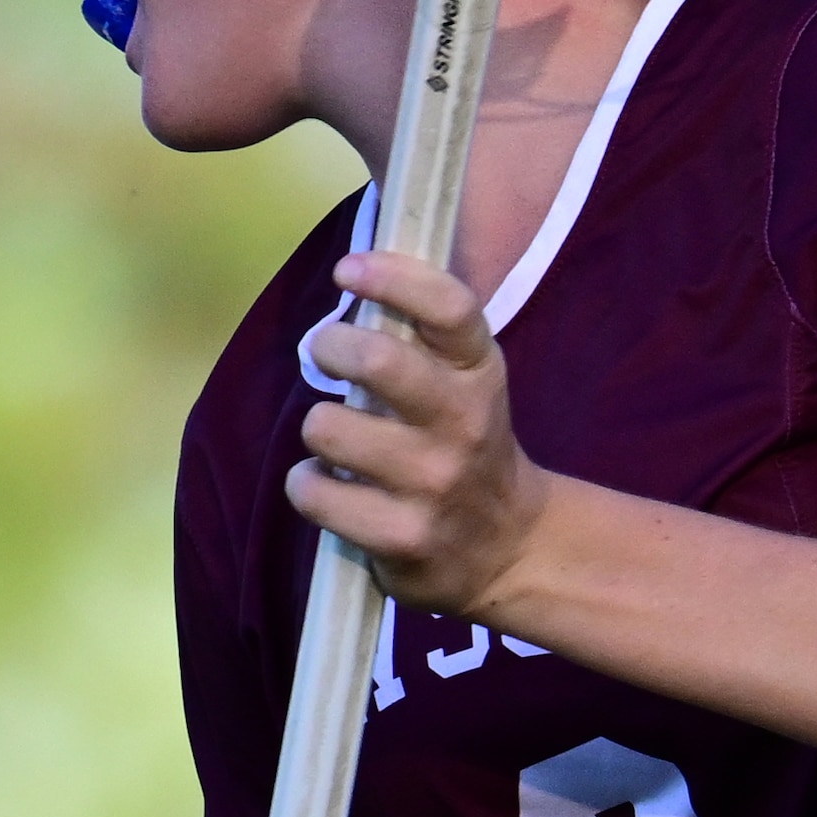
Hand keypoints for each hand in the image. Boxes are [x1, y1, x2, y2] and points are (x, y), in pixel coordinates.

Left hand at [292, 250, 561, 618]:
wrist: (509, 547)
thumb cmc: (464, 444)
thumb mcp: (468, 383)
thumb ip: (425, 338)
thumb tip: (354, 273)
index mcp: (481, 373)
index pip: (449, 307)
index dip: (393, 276)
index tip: (348, 269)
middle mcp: (464, 424)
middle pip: (380, 362)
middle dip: (331, 346)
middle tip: (323, 351)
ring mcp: (434, 484)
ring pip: (330, 428)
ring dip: (317, 425)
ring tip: (334, 434)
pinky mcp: (402, 537)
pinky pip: (316, 494)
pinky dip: (306, 484)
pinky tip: (328, 486)